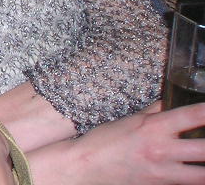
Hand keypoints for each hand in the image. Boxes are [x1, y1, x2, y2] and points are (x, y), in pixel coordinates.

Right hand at [29, 102, 204, 184]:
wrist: (87, 166)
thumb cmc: (104, 141)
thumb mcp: (129, 120)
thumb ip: (153, 112)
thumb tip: (169, 103)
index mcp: (154, 127)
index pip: (193, 116)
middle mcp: (164, 150)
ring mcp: (165, 172)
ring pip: (203, 175)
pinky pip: (187, 183)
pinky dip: (195, 178)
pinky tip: (195, 171)